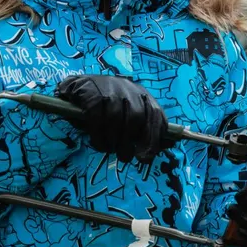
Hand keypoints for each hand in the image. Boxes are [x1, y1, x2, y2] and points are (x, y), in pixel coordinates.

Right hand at [54, 75, 168, 163]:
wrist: (77, 90)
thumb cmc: (107, 110)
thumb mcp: (128, 118)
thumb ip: (147, 130)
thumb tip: (170, 143)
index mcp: (142, 94)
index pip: (156, 114)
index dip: (154, 137)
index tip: (147, 156)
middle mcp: (128, 89)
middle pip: (136, 117)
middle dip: (131, 142)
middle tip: (125, 157)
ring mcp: (109, 88)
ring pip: (116, 118)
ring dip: (113, 140)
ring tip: (109, 150)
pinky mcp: (91, 92)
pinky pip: (97, 118)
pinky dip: (98, 135)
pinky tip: (98, 143)